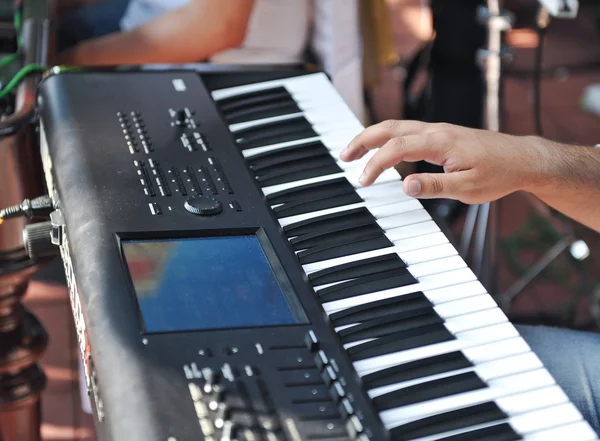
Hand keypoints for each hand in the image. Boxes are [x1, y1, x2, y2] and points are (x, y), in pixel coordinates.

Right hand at [340, 120, 544, 203]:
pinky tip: (382, 148)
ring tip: (354, 151)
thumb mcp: (467, 188)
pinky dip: (387, 137)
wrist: (522, 159)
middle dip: (363, 140)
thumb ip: (434, 186)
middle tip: (344, 155)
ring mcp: (438, 130)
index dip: (375, 165)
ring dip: (372, 137)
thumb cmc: (498, 173)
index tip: (364, 182)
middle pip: (389, 128)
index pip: (396, 149)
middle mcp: (435, 130)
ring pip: (396, 126)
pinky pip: (407, 130)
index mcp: (439, 142)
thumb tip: (405, 186)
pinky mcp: (441, 135)